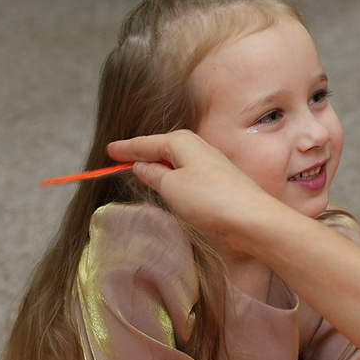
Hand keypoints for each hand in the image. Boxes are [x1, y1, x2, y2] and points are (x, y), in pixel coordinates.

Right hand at [108, 129, 293, 255]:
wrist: (250, 217)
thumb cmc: (208, 198)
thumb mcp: (170, 186)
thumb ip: (152, 175)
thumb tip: (141, 166)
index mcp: (181, 142)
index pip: (145, 143)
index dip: (126, 149)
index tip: (109, 151)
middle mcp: (196, 147)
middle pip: (161, 149)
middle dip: (141, 154)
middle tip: (119, 159)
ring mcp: (208, 163)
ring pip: (174, 162)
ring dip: (157, 166)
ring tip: (138, 171)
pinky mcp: (217, 181)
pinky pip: (185, 174)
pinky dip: (171, 177)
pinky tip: (168, 186)